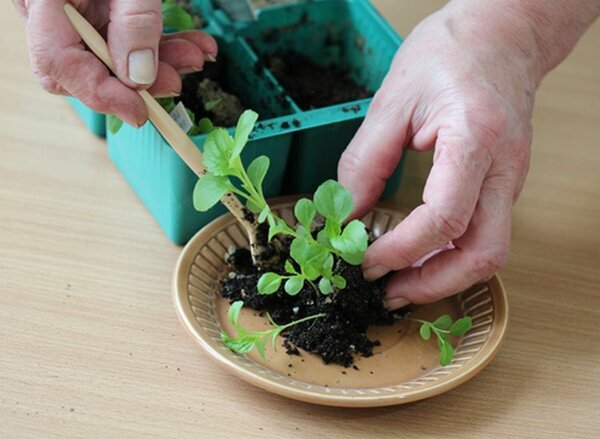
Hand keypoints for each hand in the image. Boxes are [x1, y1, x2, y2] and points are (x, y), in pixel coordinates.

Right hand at [12, 0, 216, 126]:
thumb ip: (134, 21)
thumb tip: (137, 77)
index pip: (60, 63)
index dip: (102, 94)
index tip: (140, 112)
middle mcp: (49, 7)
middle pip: (84, 67)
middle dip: (137, 82)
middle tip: (177, 83)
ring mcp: (72, 8)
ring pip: (110, 56)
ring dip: (159, 64)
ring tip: (195, 56)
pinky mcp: (96, 7)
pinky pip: (123, 37)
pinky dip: (159, 45)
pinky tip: (192, 45)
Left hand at [338, 2, 539, 307]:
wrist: (502, 35)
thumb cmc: (449, 54)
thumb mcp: (392, 101)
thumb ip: (365, 162)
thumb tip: (343, 215)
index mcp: (475, 140)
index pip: (444, 217)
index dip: (400, 250)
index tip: (365, 261)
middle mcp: (504, 169)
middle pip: (483, 253)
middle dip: (433, 284)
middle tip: (389, 293)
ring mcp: (511, 180)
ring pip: (490, 252)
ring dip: (445, 277)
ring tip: (401, 285)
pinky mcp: (504, 184)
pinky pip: (485, 234)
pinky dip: (451, 256)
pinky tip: (420, 257)